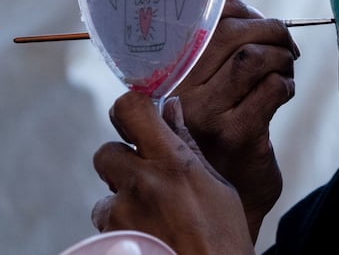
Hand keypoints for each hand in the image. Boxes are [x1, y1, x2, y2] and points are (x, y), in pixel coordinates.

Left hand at [92, 92, 253, 253]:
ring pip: (106, 195)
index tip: (139, 117)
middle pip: (106, 152)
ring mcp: (122, 214)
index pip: (131, 110)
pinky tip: (149, 234)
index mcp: (173, 163)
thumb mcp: (218, 186)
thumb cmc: (223, 237)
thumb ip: (188, 147)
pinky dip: (122, 228)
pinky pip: (106, 224)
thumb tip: (171, 110)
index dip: (130, 109)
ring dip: (123, 201)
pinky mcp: (111, 239)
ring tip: (155, 217)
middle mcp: (142, 184)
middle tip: (146, 177)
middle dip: (122, 162)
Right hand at [170, 0, 299, 240]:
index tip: (259, 19)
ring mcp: (206, 115)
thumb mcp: (204, 91)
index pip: (200, 21)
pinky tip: (284, 93)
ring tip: (286, 69)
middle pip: (229, 34)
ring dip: (281, 57)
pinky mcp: (237, 135)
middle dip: (269, 28)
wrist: (225, 197)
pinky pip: (272, 89)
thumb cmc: (218, 134)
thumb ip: (214, 52)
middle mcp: (179, 94)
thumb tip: (248, 10)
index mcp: (167, 75)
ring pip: (253, 58)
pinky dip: (287, 84)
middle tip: (285, 42)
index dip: (239, 9)